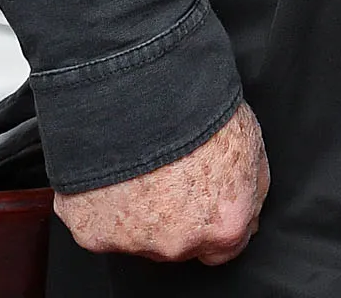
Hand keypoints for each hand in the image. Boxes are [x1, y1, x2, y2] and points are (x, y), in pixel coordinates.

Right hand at [54, 104, 267, 264]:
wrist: (140, 91)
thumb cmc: (196, 111)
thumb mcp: (251, 145)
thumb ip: (251, 192)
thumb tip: (250, 214)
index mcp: (223, 227)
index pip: (222, 249)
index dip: (212, 220)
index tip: (202, 198)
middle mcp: (177, 245)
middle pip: (176, 243)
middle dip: (174, 216)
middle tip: (167, 172)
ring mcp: (130, 242)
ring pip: (136, 235)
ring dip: (136, 209)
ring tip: (137, 165)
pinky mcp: (89, 230)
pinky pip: (96, 222)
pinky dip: (100, 202)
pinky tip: (111, 170)